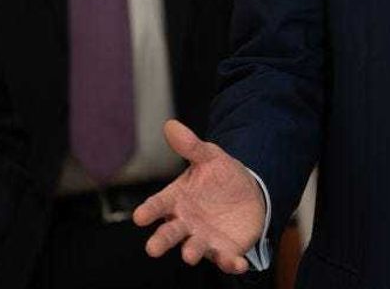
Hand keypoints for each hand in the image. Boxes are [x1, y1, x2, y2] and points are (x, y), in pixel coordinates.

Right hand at [132, 119, 266, 273]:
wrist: (248, 194)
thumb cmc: (221, 176)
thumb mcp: (210, 157)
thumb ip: (191, 146)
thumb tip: (171, 125)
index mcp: (177, 200)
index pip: (158, 205)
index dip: (148, 211)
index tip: (140, 216)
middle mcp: (186, 223)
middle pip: (169, 233)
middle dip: (161, 241)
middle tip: (152, 248)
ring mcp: (204, 238)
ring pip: (194, 248)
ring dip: (191, 252)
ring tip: (189, 255)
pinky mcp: (224, 250)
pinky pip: (226, 259)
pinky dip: (230, 263)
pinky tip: (238, 264)